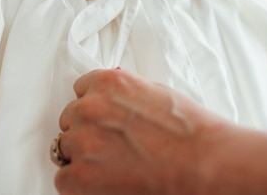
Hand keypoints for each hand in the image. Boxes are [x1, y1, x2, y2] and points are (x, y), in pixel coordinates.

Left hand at [54, 69, 227, 194]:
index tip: (103, 119)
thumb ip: (124, 94)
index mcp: (108, 82)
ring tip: (112, 165)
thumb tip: (114, 102)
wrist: (204, 162)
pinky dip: (79, 184)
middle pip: (70, 118)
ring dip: (82, 156)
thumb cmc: (190, 131)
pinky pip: (63, 179)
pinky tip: (104, 182)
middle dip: (87, 131)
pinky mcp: (81, 176)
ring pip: (63, 148)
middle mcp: (90, 108)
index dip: (94, 108)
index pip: (80, 90)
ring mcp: (84, 141)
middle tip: (112, 145)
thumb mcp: (156, 92)